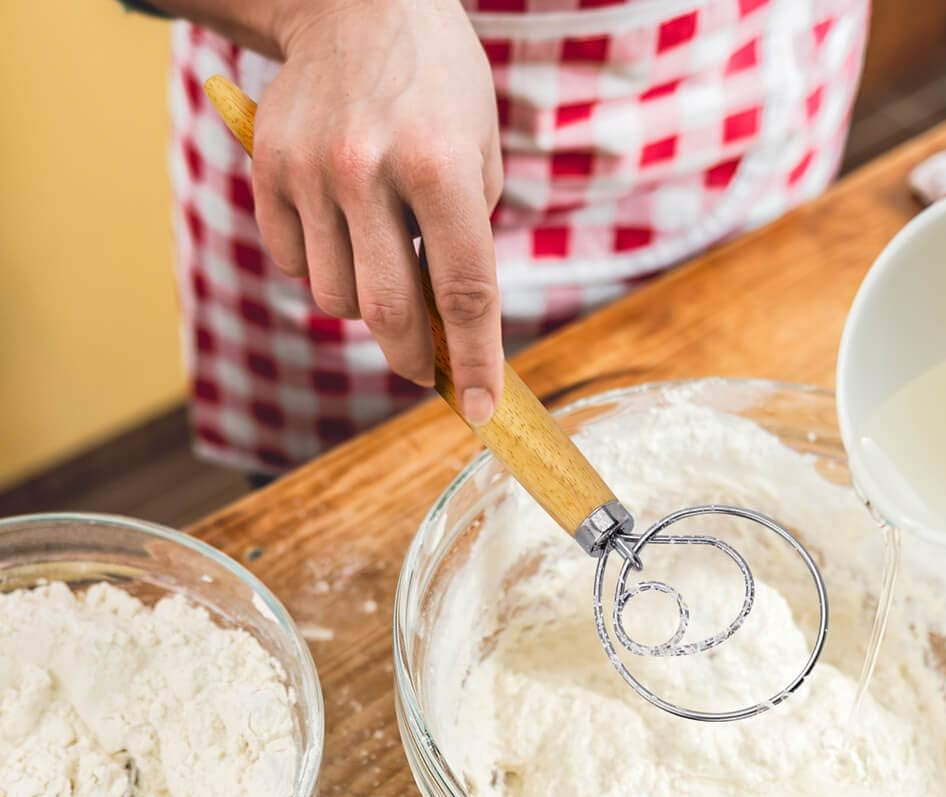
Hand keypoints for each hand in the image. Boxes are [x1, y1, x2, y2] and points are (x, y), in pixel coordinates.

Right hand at [253, 0, 503, 421]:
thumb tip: (447, 327)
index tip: (480, 410)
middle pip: (389, 312)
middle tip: (424, 369)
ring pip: (334, 298)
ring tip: (381, 260)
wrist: (355, 3)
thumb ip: (466, 239)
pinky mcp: (268, 168)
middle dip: (412, 359)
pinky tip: (341, 229)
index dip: (475, 361)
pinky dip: (321, 267)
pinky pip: (294, 263)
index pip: (463, 291)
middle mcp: (369, 170)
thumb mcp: (480, 153)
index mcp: (440, 166)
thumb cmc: (437, 88)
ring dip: (363, 305)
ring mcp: (311, 170)